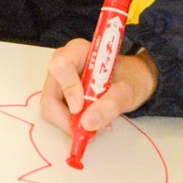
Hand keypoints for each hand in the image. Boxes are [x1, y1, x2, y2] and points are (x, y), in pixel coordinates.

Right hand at [39, 38, 156, 132]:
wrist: (132, 81)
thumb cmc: (130, 77)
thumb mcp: (128, 89)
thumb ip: (111, 103)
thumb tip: (88, 122)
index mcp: (78, 51)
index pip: (61, 66)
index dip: (68, 89)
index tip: (80, 108)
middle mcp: (63, 65)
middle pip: (50, 94)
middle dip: (67, 117)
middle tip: (89, 130)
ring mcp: (59, 82)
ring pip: (50, 109)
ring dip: (71, 124)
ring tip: (97, 126)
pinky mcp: (60, 97)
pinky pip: (57, 116)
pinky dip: (72, 125)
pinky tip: (92, 123)